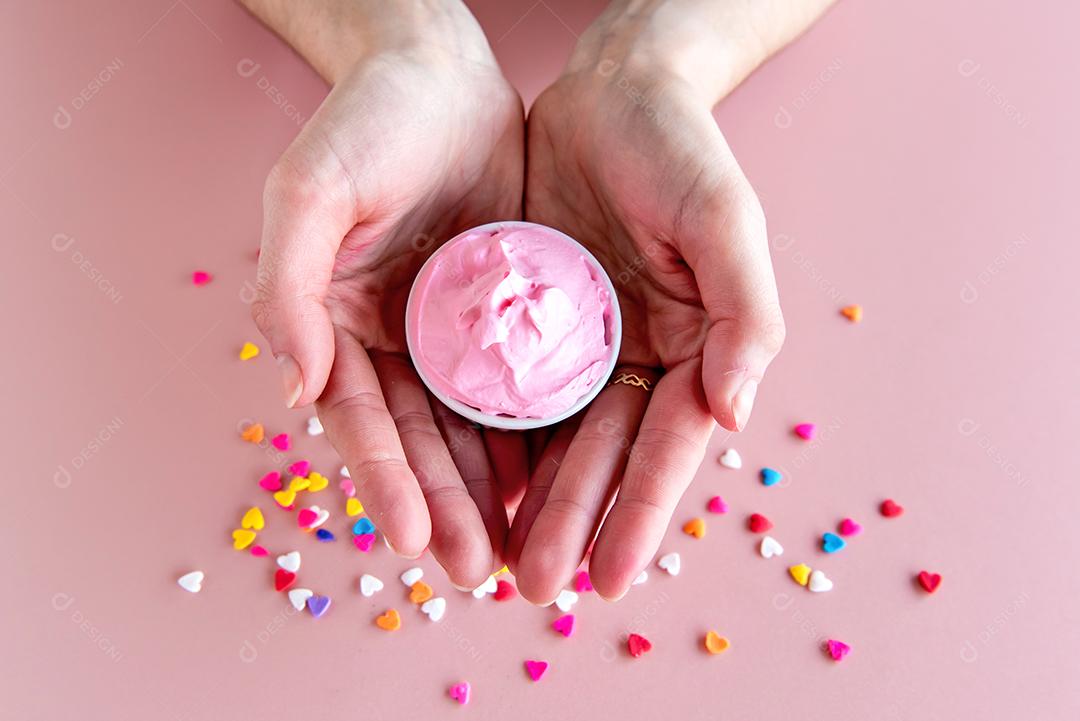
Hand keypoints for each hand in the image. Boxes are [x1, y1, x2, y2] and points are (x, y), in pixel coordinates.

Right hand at [245, 0, 522, 588]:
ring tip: (518, 550)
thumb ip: (287, 287)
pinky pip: (521, 382)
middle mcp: (392, 339)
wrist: (440, 72)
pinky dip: (534, 432)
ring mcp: (449, 331)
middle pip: (418, 438)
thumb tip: (292, 392)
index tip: (409, 540)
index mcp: (335, 322)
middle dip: (444, 505)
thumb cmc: (366, 123)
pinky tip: (554, 480)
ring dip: (492, 489)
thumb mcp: (310, 191)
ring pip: (472, 424)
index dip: (382, 478)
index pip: (358, 416)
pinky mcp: (503, 314)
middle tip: (474, 571)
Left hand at [505, 18, 792, 602]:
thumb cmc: (679, 148)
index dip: (641, 511)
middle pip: (602, 453)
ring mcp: (580, 344)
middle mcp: (636, 357)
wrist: (612, 91)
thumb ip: (744, 314)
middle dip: (572, 521)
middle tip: (534, 588)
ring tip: (493, 561)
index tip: (609, 578)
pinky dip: (489, 438)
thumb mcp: (723, 219)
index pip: (666, 443)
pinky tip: (467, 484)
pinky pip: (504, 388)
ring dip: (527, 500)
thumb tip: (737, 417)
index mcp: (693, 347)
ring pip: (550, 436)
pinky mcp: (526, 322)